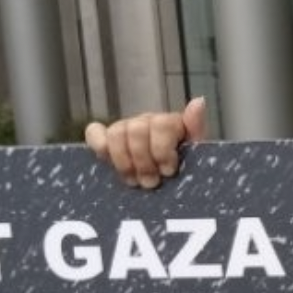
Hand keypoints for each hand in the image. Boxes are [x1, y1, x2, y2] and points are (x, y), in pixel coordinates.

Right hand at [84, 97, 206, 188]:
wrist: (172, 191)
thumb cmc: (185, 174)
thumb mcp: (198, 155)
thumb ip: (196, 129)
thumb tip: (199, 101)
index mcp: (170, 123)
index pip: (161, 124)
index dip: (162, 150)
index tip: (168, 171)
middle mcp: (147, 123)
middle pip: (136, 130)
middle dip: (143, 161)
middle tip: (151, 183)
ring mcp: (125, 130)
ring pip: (116, 133)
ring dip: (124, 161)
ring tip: (134, 181)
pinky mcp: (106, 141)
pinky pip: (94, 133)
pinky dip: (98, 144)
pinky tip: (107, 161)